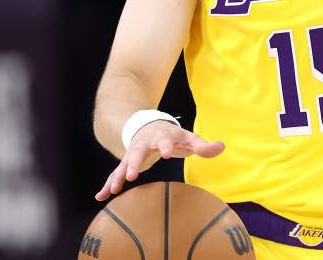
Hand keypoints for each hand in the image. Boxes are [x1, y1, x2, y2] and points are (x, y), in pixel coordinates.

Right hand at [94, 121, 224, 200]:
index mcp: (161, 136)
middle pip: (137, 152)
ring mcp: (132, 154)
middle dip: (134, 163)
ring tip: (113, 190)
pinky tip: (101, 196)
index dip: (166, 146)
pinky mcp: (125, 163)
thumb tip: (221, 147)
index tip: (167, 153)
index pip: (165, 140)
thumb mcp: (189, 138)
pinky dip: (108, 184)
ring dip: (118, 176)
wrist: (149, 126)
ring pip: (122, 165)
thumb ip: (203, 145)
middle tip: (133, 175)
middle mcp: (143, 144)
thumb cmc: (173, 136)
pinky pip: (115, 174)